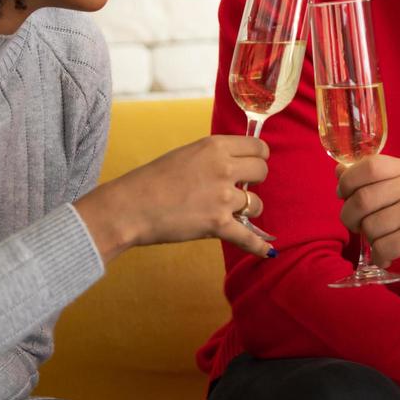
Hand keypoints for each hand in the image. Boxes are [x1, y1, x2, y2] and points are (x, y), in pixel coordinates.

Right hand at [75, 135, 271, 262]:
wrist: (130, 207)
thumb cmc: (152, 180)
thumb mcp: (187, 154)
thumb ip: (214, 157)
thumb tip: (237, 165)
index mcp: (215, 147)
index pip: (258, 147)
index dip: (258, 157)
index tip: (253, 164)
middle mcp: (223, 168)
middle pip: (262, 171)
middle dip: (255, 180)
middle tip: (240, 187)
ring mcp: (222, 197)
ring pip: (257, 204)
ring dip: (248, 209)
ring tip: (231, 212)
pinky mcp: (218, 224)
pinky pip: (248, 237)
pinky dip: (259, 246)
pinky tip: (268, 252)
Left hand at [336, 155, 399, 288]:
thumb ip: (372, 181)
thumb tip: (339, 170)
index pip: (369, 165)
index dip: (348, 181)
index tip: (343, 195)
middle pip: (362, 198)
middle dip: (349, 217)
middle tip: (356, 226)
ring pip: (370, 226)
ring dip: (369, 239)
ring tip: (382, 241)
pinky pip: (382, 247)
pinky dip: (379, 256)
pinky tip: (387, 256)